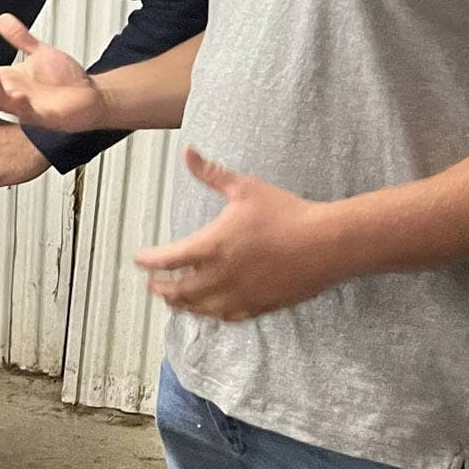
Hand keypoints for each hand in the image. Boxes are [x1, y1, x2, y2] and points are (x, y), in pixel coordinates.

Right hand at [0, 14, 106, 132]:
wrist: (93, 97)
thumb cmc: (66, 81)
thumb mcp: (40, 53)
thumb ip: (20, 38)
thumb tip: (2, 18)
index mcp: (8, 79)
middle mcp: (11, 93)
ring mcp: (24, 107)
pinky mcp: (41, 117)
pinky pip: (26, 113)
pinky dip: (21, 105)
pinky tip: (20, 95)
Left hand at [135, 147, 341, 320]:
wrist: (329, 243)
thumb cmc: (287, 213)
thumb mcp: (245, 188)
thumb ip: (211, 173)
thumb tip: (188, 151)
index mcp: (211, 247)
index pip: (166, 260)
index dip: (148, 261)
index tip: (139, 260)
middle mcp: (221, 276)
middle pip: (178, 290)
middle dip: (160, 288)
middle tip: (151, 285)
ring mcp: (241, 295)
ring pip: (200, 307)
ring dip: (181, 304)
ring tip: (172, 300)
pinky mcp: (261, 306)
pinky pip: (227, 317)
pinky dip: (211, 314)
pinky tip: (208, 310)